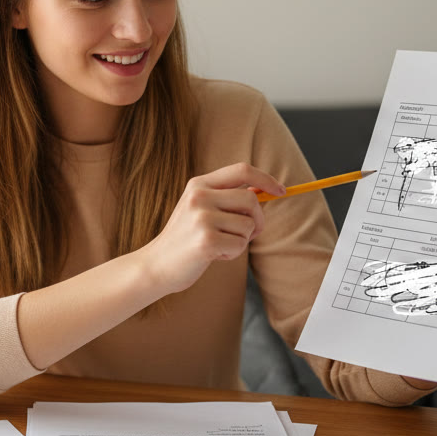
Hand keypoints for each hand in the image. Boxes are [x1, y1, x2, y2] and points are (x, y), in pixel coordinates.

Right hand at [136, 162, 283, 296]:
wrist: (156, 265)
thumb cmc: (184, 239)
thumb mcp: (200, 209)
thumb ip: (226, 197)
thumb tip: (263, 191)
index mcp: (198, 184)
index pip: (242, 170)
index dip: (266, 179)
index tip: (281, 191)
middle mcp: (199, 197)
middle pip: (251, 200)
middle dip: (258, 219)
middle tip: (249, 233)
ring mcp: (201, 218)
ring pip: (249, 225)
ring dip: (242, 240)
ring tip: (220, 245)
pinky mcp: (206, 241)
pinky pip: (240, 244)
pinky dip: (233, 253)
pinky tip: (214, 255)